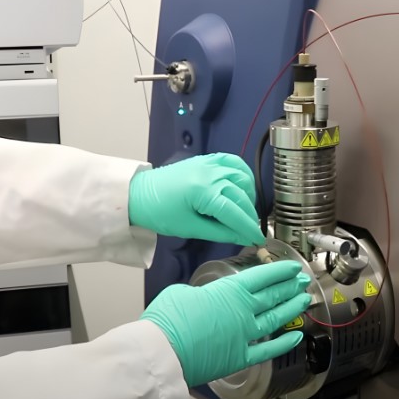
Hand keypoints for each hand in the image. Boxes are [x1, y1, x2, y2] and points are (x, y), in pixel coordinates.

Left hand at [128, 153, 264, 245]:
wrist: (140, 194)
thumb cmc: (160, 212)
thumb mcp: (191, 228)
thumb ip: (221, 232)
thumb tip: (243, 238)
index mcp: (203, 192)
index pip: (235, 213)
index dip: (249, 228)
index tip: (259, 240)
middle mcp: (210, 174)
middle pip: (242, 197)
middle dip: (249, 216)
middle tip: (250, 231)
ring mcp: (210, 164)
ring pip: (243, 178)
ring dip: (248, 196)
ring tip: (244, 212)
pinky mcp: (207, 159)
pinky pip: (234, 162)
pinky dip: (243, 174)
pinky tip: (243, 187)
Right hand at [141, 261, 311, 386]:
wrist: (162, 352)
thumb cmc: (168, 319)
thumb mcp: (182, 292)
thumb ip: (201, 293)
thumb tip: (204, 299)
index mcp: (230, 290)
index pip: (262, 276)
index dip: (280, 271)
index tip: (293, 267)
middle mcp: (243, 311)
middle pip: (273, 295)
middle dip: (290, 286)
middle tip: (303, 281)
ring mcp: (245, 335)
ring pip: (275, 319)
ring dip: (291, 308)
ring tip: (304, 300)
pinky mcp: (241, 357)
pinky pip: (268, 350)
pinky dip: (283, 344)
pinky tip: (297, 337)